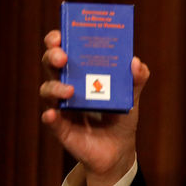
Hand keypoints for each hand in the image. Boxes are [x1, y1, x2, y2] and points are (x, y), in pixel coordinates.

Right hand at [39, 30, 149, 185]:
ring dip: (55, 87)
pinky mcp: (61, 129)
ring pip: (48, 91)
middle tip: (62, 57)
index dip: (57, 40)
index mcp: (82, 72)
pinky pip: (51, 121)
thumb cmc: (122, 116)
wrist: (119, 150)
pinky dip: (50, 117)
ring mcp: (62, 107)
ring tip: (70, 90)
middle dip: (52, 56)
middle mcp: (67, 85)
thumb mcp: (132, 95)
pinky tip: (52, 115)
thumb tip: (136, 62)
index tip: (60, 35)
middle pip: (51, 65)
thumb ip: (137, 79)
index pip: (64, 50)